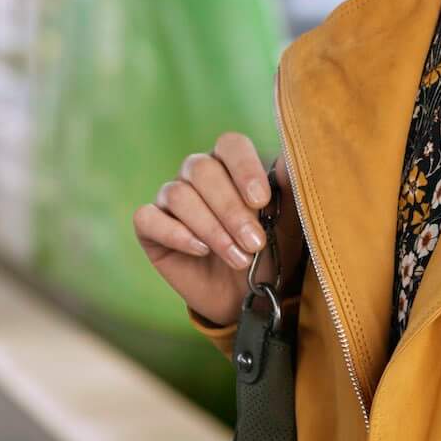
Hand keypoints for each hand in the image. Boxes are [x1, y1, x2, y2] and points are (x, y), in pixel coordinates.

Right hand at [135, 133, 305, 327]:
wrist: (250, 295)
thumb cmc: (272, 251)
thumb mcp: (291, 222)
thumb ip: (291, 186)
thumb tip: (293, 156)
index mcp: (231, 164)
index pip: (230, 145)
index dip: (244, 168)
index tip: (261, 201)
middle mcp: (197, 175)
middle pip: (201, 169)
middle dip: (231, 209)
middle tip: (254, 242)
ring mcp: (171, 200)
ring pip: (178, 194)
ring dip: (211, 228)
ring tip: (238, 258)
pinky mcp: (150, 228)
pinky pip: (147, 217)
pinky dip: (175, 233)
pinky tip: (201, 251)